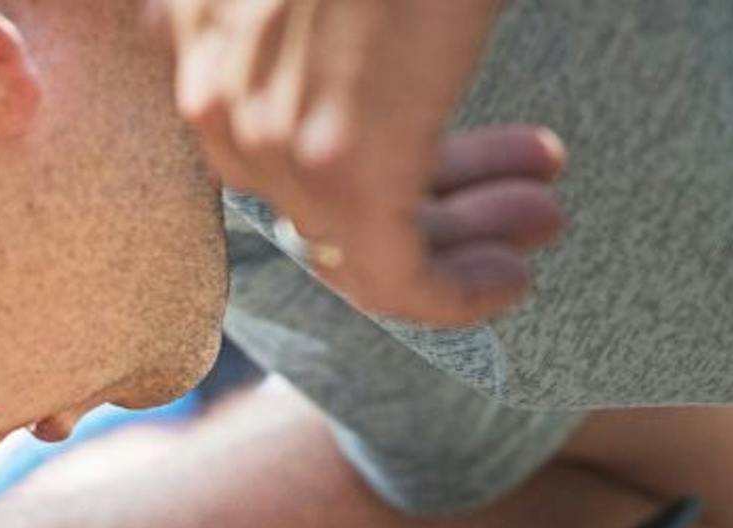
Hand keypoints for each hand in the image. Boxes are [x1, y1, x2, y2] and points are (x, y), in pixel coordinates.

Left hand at [154, 0, 566, 324]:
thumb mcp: (325, 4)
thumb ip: (308, 42)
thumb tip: (353, 70)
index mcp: (190, 32)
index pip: (271, 145)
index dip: (375, 160)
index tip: (455, 160)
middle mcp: (212, 91)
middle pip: (316, 195)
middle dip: (435, 198)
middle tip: (527, 197)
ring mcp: (269, 132)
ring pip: (358, 236)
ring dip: (462, 234)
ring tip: (542, 216)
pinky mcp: (339, 165)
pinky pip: (388, 276)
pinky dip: (451, 293)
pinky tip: (508, 281)